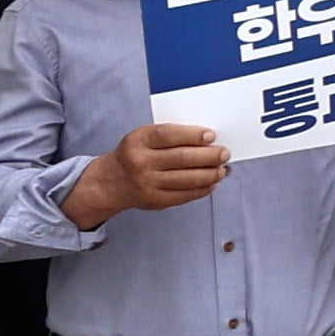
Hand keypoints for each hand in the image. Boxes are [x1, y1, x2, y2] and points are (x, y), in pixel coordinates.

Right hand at [66, 121, 227, 225]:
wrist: (110, 182)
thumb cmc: (135, 154)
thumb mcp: (144, 138)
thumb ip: (171, 136)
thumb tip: (209, 140)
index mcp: (138, 140)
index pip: (169, 135)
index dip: (193, 135)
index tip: (211, 136)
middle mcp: (140, 162)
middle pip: (182, 158)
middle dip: (209, 156)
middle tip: (224, 153)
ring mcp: (147, 183)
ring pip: (187, 179)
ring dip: (210, 174)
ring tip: (222, 169)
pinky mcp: (154, 200)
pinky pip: (184, 195)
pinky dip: (202, 189)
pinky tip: (212, 183)